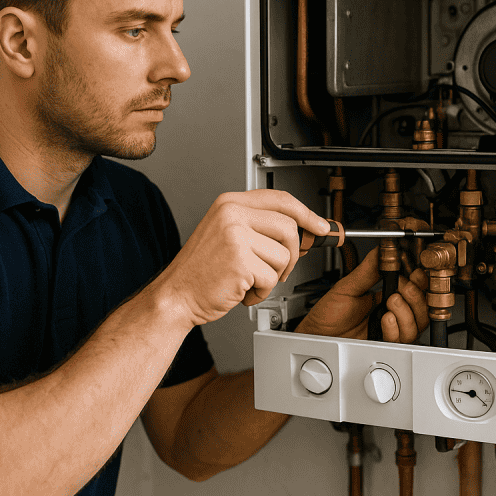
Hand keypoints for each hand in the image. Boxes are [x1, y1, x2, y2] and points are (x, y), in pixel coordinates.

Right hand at [153, 190, 329, 325]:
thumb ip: (260, 227)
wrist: (176, 295)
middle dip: (291, 255)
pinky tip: (242, 290)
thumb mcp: (228, 235)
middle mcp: (232, 214)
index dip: (306, 213)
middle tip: (276, 270)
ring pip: (284, 255)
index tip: (319, 225)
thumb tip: (304, 230)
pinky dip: (261, 292)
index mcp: (229, 203)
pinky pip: (272, 278)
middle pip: (289, 228)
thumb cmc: (202, 271)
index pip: (280, 199)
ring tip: (249, 280)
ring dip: (273, 276)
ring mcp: (235, 235)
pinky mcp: (240, 260)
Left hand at [295, 249, 429, 342]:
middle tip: (400, 289)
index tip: (416, 273)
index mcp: (385, 296)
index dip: (420, 283)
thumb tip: (381, 251)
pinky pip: (401, 340)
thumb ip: (368, 270)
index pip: (414, 289)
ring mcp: (389, 330)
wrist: (317, 335)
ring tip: (390, 302)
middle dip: (416, 296)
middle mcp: (391, 314)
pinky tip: (385, 319)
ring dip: (406, 312)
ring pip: (416, 325)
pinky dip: (396, 328)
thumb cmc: (328, 314)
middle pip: (422, 309)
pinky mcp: (383, 343)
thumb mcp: (349, 286)